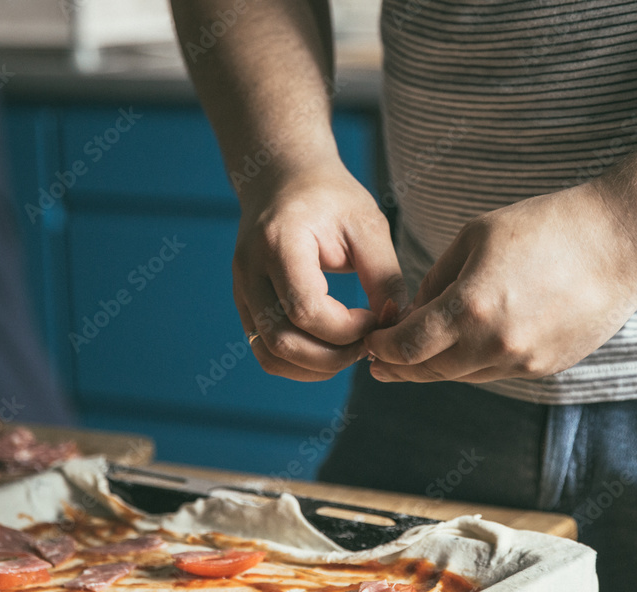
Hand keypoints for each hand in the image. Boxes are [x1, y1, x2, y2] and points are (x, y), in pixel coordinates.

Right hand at [234, 161, 408, 380]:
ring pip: (270, 355)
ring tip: (351, 349)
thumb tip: (394, 324)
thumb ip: (383, 275)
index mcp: (279, 242)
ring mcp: (242, 291)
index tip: (376, 317)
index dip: (347, 329)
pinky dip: (300, 364)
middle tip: (368, 343)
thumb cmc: (330, 197)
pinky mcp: (246, 305)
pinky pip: (266, 352)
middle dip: (334, 357)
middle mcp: (250, 271)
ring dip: (316, 367)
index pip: (306, 309)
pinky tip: (331, 350)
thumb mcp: (367, 223)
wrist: (282, 178)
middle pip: (283, 341)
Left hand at [365, 184, 636, 382]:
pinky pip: (495, 372)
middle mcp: (494, 344)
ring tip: (416, 358)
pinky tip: (464, 349)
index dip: (383, 349)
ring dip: (436, 368)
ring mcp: (524, 360)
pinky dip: (472, 364)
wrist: (622, 241)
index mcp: (470, 307)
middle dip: (401, 367)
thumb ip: (437, 279)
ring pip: (463, 376)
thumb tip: (416, 312)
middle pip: (431, 370)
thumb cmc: (546, 226)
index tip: (371, 344)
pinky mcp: (547, 366)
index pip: (408, 347)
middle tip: (381, 363)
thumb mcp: (475, 237)